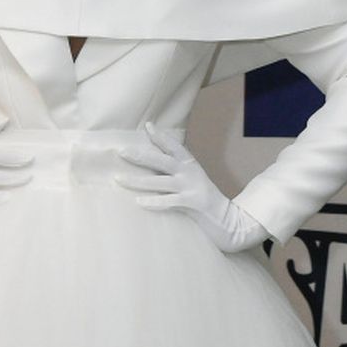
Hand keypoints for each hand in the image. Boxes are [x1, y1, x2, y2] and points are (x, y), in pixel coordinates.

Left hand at [114, 123, 269, 252]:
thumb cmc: (204, 201)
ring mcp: (191, 187)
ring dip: (137, 181)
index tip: (147, 126)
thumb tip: (152, 165)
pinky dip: (154, 201)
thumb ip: (176, 172)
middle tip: (121, 151)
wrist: (228, 220)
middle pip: (162, 160)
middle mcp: (190, 172)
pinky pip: (169, 201)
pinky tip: (139, 202)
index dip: (160, 137)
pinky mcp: (193, 203)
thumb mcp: (192, 181)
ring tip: (118, 179)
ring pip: (159, 181)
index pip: (174, 146)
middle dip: (140, 155)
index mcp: (190, 165)